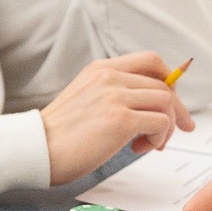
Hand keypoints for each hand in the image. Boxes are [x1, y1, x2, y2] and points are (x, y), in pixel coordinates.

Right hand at [40, 52, 194, 186]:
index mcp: (101, 69)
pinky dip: (158, 138)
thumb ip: (114, 94)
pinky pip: (160, 123)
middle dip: (175, 111)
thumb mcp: (87, 99)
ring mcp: (115, 96)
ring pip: (166, 102)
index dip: (170, 80)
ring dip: (165, 128)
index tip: (173, 101)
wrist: (36, 149)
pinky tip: (139, 149)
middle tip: (172, 132)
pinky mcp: (120, 119)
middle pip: (164, 84)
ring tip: (148, 144)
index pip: (151, 61)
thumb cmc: (60, 134)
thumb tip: (151, 105)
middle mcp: (110, 77)